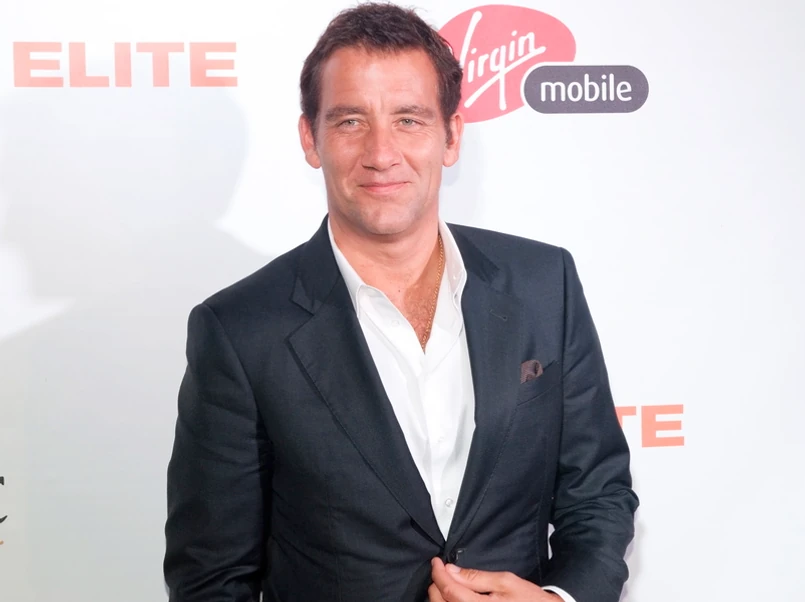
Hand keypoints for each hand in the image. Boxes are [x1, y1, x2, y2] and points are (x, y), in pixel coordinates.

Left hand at [429, 557, 560, 600]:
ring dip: (439, 598)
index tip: (436, 562)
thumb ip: (476, 577)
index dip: (438, 574)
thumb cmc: (528, 600)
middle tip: (441, 571)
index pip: (449, 590)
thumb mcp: (505, 582)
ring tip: (445, 584)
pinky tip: (452, 598)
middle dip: (436, 585)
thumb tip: (451, 570)